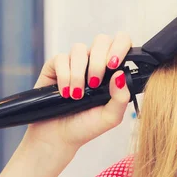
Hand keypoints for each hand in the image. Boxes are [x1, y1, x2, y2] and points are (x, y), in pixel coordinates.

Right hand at [22, 31, 132, 160]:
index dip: (120, 47)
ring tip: (77, 95)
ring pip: (79, 49)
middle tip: (94, 83)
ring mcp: (74, 63)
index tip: (114, 65)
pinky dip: (64, 76)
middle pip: (101, 40)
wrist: (58, 136)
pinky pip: (61, 58)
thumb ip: (121, 97)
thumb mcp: (110, 117)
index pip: (121, 43)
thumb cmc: (86, 126)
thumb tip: (121, 74)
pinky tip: (65, 92)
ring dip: (79, 73)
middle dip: (98, 61)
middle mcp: (94, 62)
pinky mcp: (55, 66)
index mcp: (111, 71)